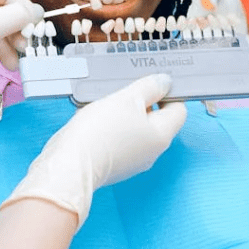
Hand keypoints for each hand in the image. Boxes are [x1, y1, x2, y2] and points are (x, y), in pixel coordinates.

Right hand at [0, 74, 186, 227]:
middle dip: (141, 103)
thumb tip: (165, 82)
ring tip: (104, 105)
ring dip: (123, 114)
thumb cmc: (100, 130)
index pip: (178, 110)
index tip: (150, 84)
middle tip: (123, 91)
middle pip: (156, 120)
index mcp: (161, 136)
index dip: (167, 93)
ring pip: (135, 129)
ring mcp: (133, 161)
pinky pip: (120, 140)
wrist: (70, 164)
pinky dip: (111, 128)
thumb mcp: (128, 98)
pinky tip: (94, 121)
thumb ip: (150, 87)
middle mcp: (152, 152)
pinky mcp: (115, 165)